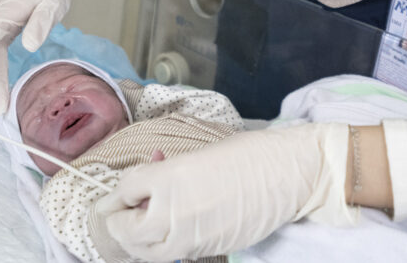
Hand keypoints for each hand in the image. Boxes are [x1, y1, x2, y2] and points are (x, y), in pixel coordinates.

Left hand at [95, 123, 354, 260]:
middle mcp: (173, 212)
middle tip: (120, 211)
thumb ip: (168, 170)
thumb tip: (150, 174)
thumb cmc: (249, 154)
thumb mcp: (200, 154)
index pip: (124, 189)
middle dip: (119, 220)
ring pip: (145, 251)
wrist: (288, 175)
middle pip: (126, 228)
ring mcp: (190, 237)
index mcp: (169, 178)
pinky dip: (162, 247)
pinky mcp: (207, 250)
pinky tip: (169, 233)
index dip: (118, 190)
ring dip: (136, 240)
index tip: (119, 191)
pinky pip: (173, 255)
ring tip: (139, 227)